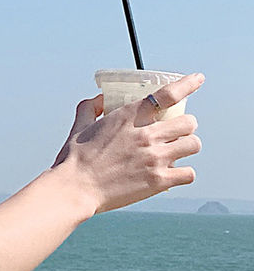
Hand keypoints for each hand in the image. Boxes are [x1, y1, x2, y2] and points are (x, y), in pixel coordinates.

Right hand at [53, 73, 203, 214]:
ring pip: (193, 145)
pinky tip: (174, 176)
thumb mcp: (78, 128)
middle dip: (185, 127)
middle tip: (175, 134)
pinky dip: (183, 175)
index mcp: (128, 118)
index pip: (167, 94)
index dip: (188, 84)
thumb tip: (100, 99)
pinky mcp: (158, 182)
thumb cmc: (73, 161)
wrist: (73, 190)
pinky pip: (189, 174)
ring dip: (187, 148)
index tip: (198, 79)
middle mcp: (146, 135)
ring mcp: (155, 158)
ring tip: (177, 154)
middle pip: (189, 122)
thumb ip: (89, 108)